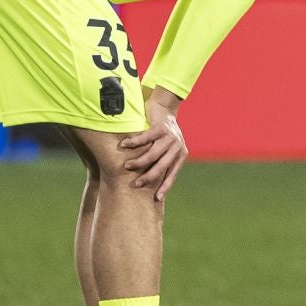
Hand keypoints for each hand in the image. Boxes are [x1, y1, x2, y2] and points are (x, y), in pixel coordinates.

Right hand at [120, 86, 186, 201]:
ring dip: (139, 162)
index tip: (157, 198)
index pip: (173, 174)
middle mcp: (177, 146)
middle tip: (136, 184)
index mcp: (181, 154)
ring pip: (153, 154)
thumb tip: (152, 180)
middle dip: (148, 177)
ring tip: (127, 166)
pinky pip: (145, 138)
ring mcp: (170, 136)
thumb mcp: (168, 147)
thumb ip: (164, 160)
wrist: (165, 107)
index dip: (165, 186)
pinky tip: (124, 146)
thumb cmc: (163, 132)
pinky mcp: (160, 127)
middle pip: (162, 166)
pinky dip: (134, 143)